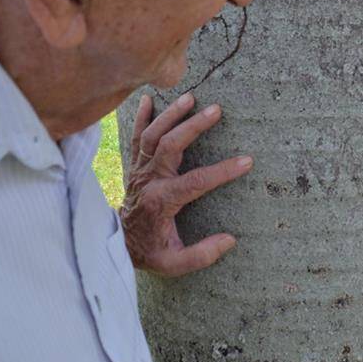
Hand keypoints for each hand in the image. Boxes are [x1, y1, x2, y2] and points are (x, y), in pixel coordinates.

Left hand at [120, 92, 252, 276]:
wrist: (116, 246)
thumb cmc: (150, 253)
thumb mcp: (175, 264)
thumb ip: (202, 254)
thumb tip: (230, 240)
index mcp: (162, 201)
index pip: (197, 181)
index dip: (223, 171)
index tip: (246, 161)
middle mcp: (149, 181)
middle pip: (170, 146)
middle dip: (194, 126)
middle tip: (216, 110)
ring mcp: (139, 171)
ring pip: (153, 136)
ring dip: (171, 115)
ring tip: (190, 97)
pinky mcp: (134, 166)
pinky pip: (136, 137)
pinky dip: (142, 117)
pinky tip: (150, 99)